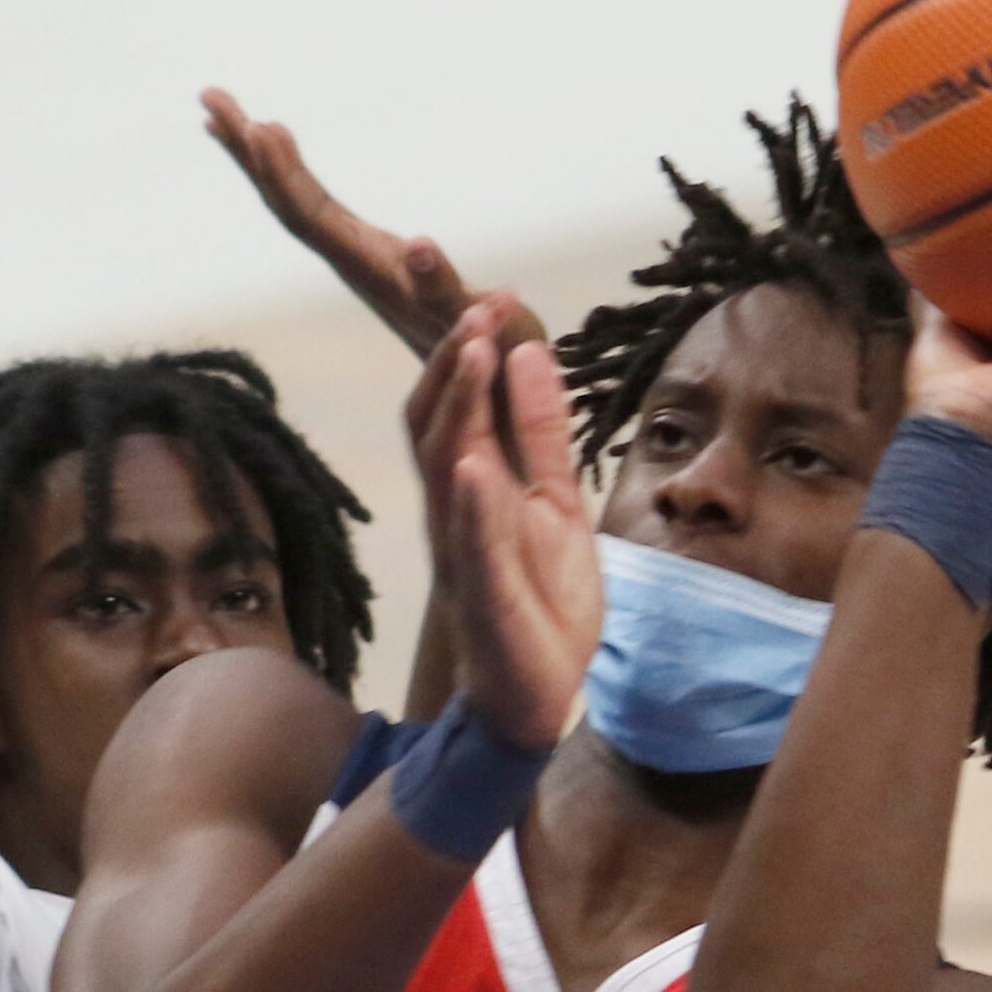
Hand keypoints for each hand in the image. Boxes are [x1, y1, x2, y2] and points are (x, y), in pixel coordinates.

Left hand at [201, 87, 545, 361]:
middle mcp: (354, 262)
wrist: (486, 387)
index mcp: (370, 270)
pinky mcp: (371, 252)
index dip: (283, 175)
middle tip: (212, 97)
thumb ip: (441, 289)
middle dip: (251, 154)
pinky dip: (287, 170)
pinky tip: (269, 142)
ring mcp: (359, 257)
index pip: (312, 219)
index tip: (257, 128)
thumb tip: (419, 250)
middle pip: (288, 205)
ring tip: (218, 106)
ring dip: (258, 157)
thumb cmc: (485, 353)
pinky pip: (315, 205)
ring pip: (295, 203)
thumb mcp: (469, 320)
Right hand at [439, 337, 601, 750]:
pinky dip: (469, 503)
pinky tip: (473, 465)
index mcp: (473, 487)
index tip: (497, 296)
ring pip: (444, 467)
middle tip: (479, 306)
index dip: (468, 348)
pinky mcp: (482, 594)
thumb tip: (531, 353)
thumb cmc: (540, 601)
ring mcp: (462, 551)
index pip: (455, 404)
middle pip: (435, 422)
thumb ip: (543, 433)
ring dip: (459, 406)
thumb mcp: (557, 501)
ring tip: (475, 350)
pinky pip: (468, 543)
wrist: (538, 694)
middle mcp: (454, 512)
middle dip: (454, 361)